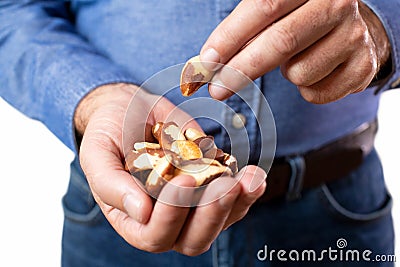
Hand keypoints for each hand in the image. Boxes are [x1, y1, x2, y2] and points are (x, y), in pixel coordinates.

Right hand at [74, 83, 266, 254]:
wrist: (133, 110)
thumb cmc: (110, 132)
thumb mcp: (98, 153)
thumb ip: (109, 184)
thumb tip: (139, 212)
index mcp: (133, 218)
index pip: (154, 235)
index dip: (171, 215)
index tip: (183, 180)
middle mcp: (165, 219)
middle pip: (193, 239)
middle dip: (212, 215)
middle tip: (225, 186)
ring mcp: (192, 206)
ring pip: (220, 222)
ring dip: (238, 204)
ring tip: (250, 179)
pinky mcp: (210, 188)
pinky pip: (234, 200)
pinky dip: (248, 190)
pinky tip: (254, 175)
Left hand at [201, 0, 390, 102]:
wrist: (353, 27)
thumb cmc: (301, 18)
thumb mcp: (277, 10)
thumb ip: (246, 28)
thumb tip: (210, 61)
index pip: (263, 7)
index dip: (230, 37)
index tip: (207, 61)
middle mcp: (338, 4)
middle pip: (281, 43)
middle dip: (241, 70)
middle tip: (218, 89)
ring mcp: (355, 36)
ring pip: (299, 73)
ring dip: (287, 73)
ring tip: (297, 57)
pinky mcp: (363, 67)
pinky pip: (316, 93)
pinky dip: (306, 89)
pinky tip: (315, 70)